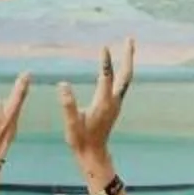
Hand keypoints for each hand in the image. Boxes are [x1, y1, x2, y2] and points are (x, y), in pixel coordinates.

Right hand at [58, 39, 135, 174]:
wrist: (93, 154)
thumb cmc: (81, 140)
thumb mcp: (71, 124)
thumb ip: (68, 104)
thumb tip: (63, 85)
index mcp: (104, 103)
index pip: (106, 77)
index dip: (106, 62)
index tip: (104, 47)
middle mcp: (114, 101)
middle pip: (126, 75)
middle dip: (128, 56)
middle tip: (130, 39)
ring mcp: (116, 103)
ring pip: (126, 79)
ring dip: (127, 62)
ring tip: (127, 47)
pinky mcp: (114, 106)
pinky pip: (121, 84)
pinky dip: (122, 71)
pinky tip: (119, 67)